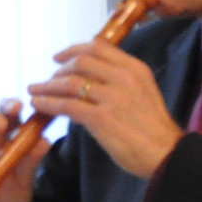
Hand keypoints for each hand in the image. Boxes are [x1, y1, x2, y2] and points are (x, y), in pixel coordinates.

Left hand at [27, 40, 183, 177]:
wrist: (166, 155)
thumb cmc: (155, 130)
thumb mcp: (144, 93)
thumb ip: (122, 82)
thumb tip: (92, 80)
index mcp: (135, 69)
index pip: (99, 47)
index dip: (74, 50)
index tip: (59, 57)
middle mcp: (124, 78)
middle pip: (81, 61)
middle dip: (59, 69)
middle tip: (48, 80)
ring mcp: (112, 97)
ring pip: (70, 82)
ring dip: (48, 86)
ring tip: (35, 91)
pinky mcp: (101, 118)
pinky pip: (67, 106)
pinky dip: (49, 103)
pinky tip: (39, 105)